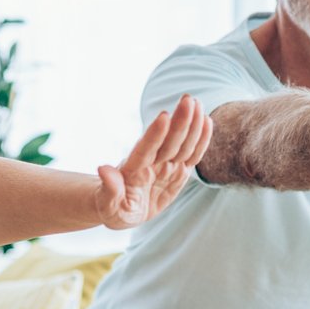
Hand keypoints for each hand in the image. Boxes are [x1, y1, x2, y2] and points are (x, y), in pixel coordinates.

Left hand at [93, 95, 213, 228]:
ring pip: (181, 144)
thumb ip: (109, 189)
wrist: (121, 207)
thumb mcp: (108, 206)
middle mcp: (151, 163)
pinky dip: (200, 140)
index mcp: (134, 170)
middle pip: (167, 141)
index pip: (145, 150)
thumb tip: (102, 169)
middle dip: (178, 122)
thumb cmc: (112, 208)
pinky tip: (207, 121)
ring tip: (197, 104)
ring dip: (190, 124)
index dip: (154, 135)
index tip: (163, 116)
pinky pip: (192, 155)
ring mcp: (166, 165)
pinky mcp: (178, 171)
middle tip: (188, 100)